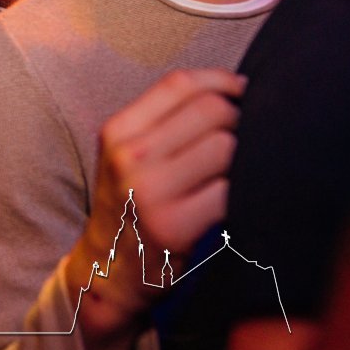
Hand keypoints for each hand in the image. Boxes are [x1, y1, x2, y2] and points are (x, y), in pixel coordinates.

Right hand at [69, 68, 244, 322]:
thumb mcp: (126, 153)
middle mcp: (129, 156)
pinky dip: (242, 192)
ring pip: (226, 146)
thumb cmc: (130, 204)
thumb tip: (234, 89)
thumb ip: (165, 120)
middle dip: (238, 119)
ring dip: (243, 156)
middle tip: (241, 139)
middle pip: (211, 110)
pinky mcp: (174, 226)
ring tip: (235, 171)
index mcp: (117, 130)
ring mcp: (149, 191)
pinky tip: (233, 199)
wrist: (107, 269)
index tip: (241, 91)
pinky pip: (230, 190)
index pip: (180, 83)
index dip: (221, 80)